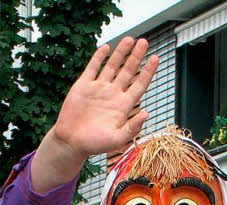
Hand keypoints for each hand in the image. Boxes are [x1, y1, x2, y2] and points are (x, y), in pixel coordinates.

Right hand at [30, 37, 158, 192]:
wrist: (71, 142)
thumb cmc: (94, 144)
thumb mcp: (116, 139)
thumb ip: (132, 128)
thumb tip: (147, 113)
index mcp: (123, 106)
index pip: (139, 85)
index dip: (148, 72)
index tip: (156, 58)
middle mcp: (113, 94)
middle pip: (128, 71)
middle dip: (136, 56)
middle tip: (144, 42)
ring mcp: (98, 88)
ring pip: (112, 66)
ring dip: (121, 53)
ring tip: (130, 39)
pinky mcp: (84, 86)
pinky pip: (93, 68)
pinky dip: (99, 58)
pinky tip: (106, 47)